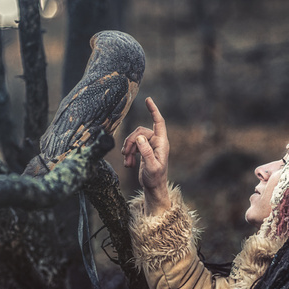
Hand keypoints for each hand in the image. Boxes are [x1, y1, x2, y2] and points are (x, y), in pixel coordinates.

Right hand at [122, 97, 170, 215]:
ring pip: (134, 139)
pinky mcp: (144, 151)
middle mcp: (156, 142)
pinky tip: (129, 164)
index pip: (158, 122)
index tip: (148, 100)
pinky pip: (133, 146)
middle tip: (126, 154)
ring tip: (128, 162)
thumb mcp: (151, 166)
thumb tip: (139, 138)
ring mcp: (149, 146)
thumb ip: (146, 152)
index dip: (153, 110)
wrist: (154, 188)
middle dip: (131, 141)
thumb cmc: (155, 178)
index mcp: (161, 143)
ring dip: (128, 149)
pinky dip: (129, 154)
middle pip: (140, 132)